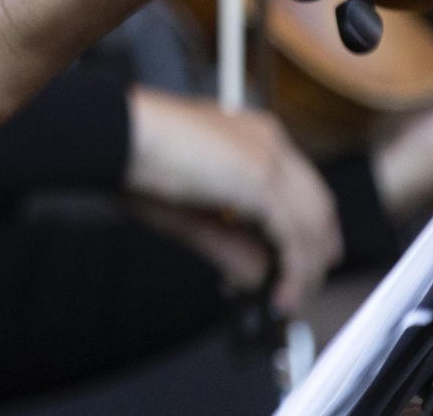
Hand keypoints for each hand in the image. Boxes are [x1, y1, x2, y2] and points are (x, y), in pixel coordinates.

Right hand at [125, 87, 339, 310]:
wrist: (115, 136)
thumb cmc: (135, 159)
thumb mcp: (188, 211)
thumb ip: (229, 244)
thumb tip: (256, 275)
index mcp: (251, 135)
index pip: (302, 186)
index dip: (309, 227)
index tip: (304, 259)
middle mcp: (267, 141)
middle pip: (317, 204)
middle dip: (316, 251)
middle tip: (305, 286)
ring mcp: (268, 158)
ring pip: (312, 223)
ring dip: (307, 268)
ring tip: (291, 298)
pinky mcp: (262, 180)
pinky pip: (296, 236)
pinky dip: (296, 271)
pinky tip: (283, 292)